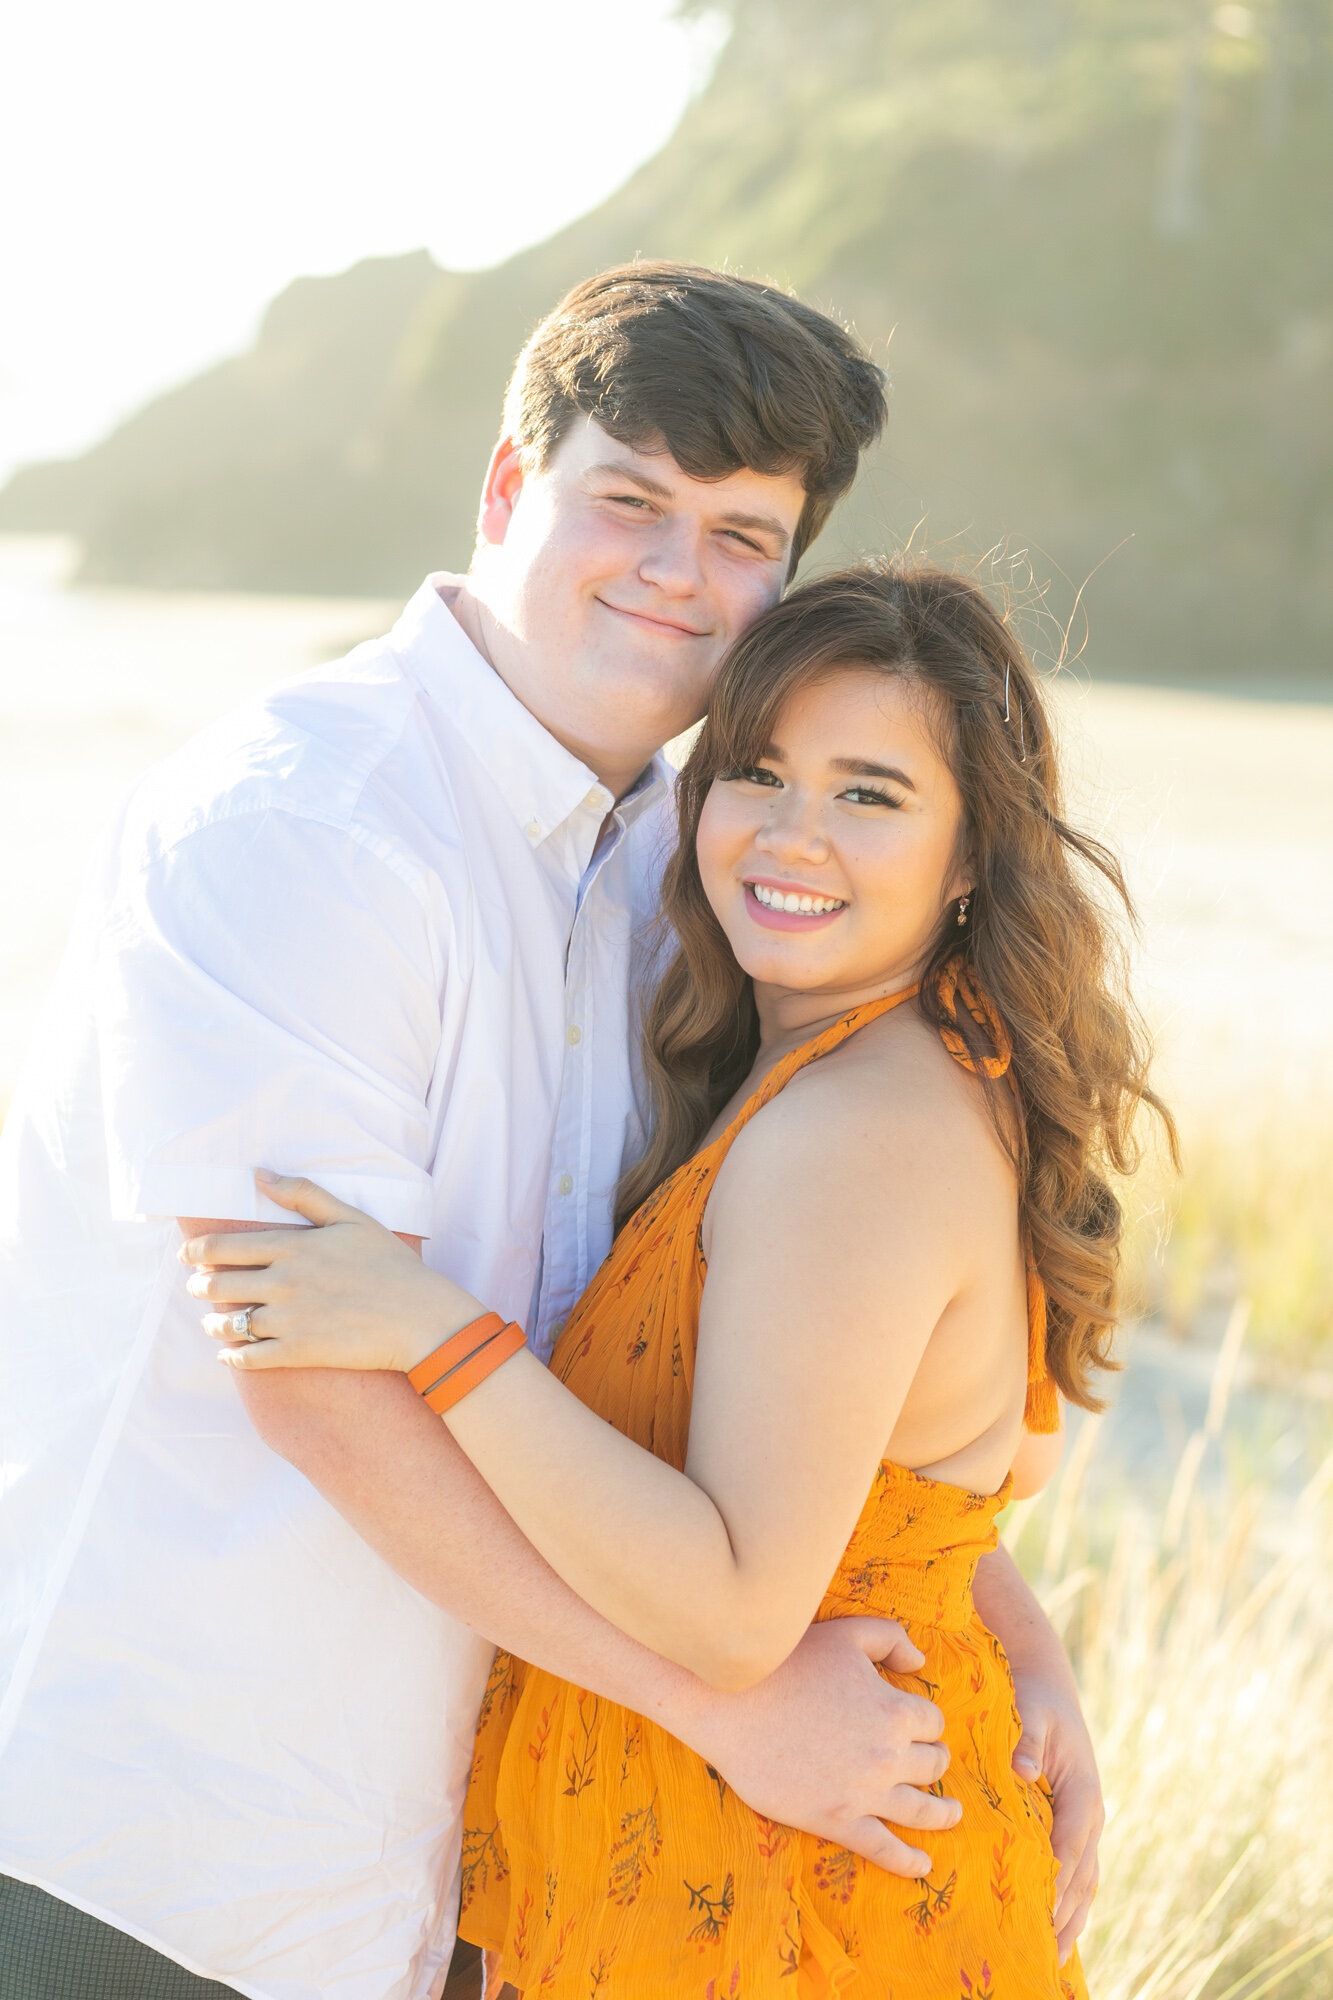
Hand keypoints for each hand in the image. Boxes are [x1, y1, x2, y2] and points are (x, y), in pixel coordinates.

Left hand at [180, 1174, 474, 1374]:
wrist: (418, 1317)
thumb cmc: (390, 1264)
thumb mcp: (351, 1218)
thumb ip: (304, 1195)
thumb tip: (260, 1176)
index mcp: (293, 1247)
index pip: (226, 1248)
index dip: (198, 1252)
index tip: (187, 1256)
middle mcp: (283, 1282)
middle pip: (220, 1285)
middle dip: (200, 1286)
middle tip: (196, 1287)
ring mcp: (289, 1320)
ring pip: (230, 1323)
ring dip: (214, 1322)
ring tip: (212, 1322)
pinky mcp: (298, 1352)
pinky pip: (250, 1358)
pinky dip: (233, 1356)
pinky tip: (230, 1353)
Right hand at [682, 1616, 960, 1878]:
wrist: (732, 1702)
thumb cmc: (788, 1661)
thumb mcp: (847, 1632)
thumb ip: (892, 1638)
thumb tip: (920, 1663)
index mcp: (895, 1710)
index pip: (932, 1722)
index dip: (925, 1721)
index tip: (915, 1723)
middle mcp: (889, 1756)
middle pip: (932, 1764)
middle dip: (934, 1760)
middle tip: (929, 1761)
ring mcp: (864, 1793)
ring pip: (921, 1810)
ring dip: (942, 1813)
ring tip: (951, 1814)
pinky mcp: (836, 1821)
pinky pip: (884, 1849)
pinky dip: (908, 1861)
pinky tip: (923, 1865)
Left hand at [1010, 1671, 1102, 1961]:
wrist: (1046, 1684)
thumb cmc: (1035, 1699)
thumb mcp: (1031, 1713)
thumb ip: (1028, 1741)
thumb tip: (1022, 1770)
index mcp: (1083, 1794)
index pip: (1070, 1848)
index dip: (1057, 1883)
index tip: (1040, 1918)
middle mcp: (1089, 1815)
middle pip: (1080, 1877)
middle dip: (1065, 1916)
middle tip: (1045, 1955)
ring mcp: (1085, 1823)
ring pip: (1083, 1882)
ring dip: (1071, 1919)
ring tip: (1053, 1959)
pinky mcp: (1073, 1824)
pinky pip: (1077, 1872)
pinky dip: (1071, 1903)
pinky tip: (1057, 1930)